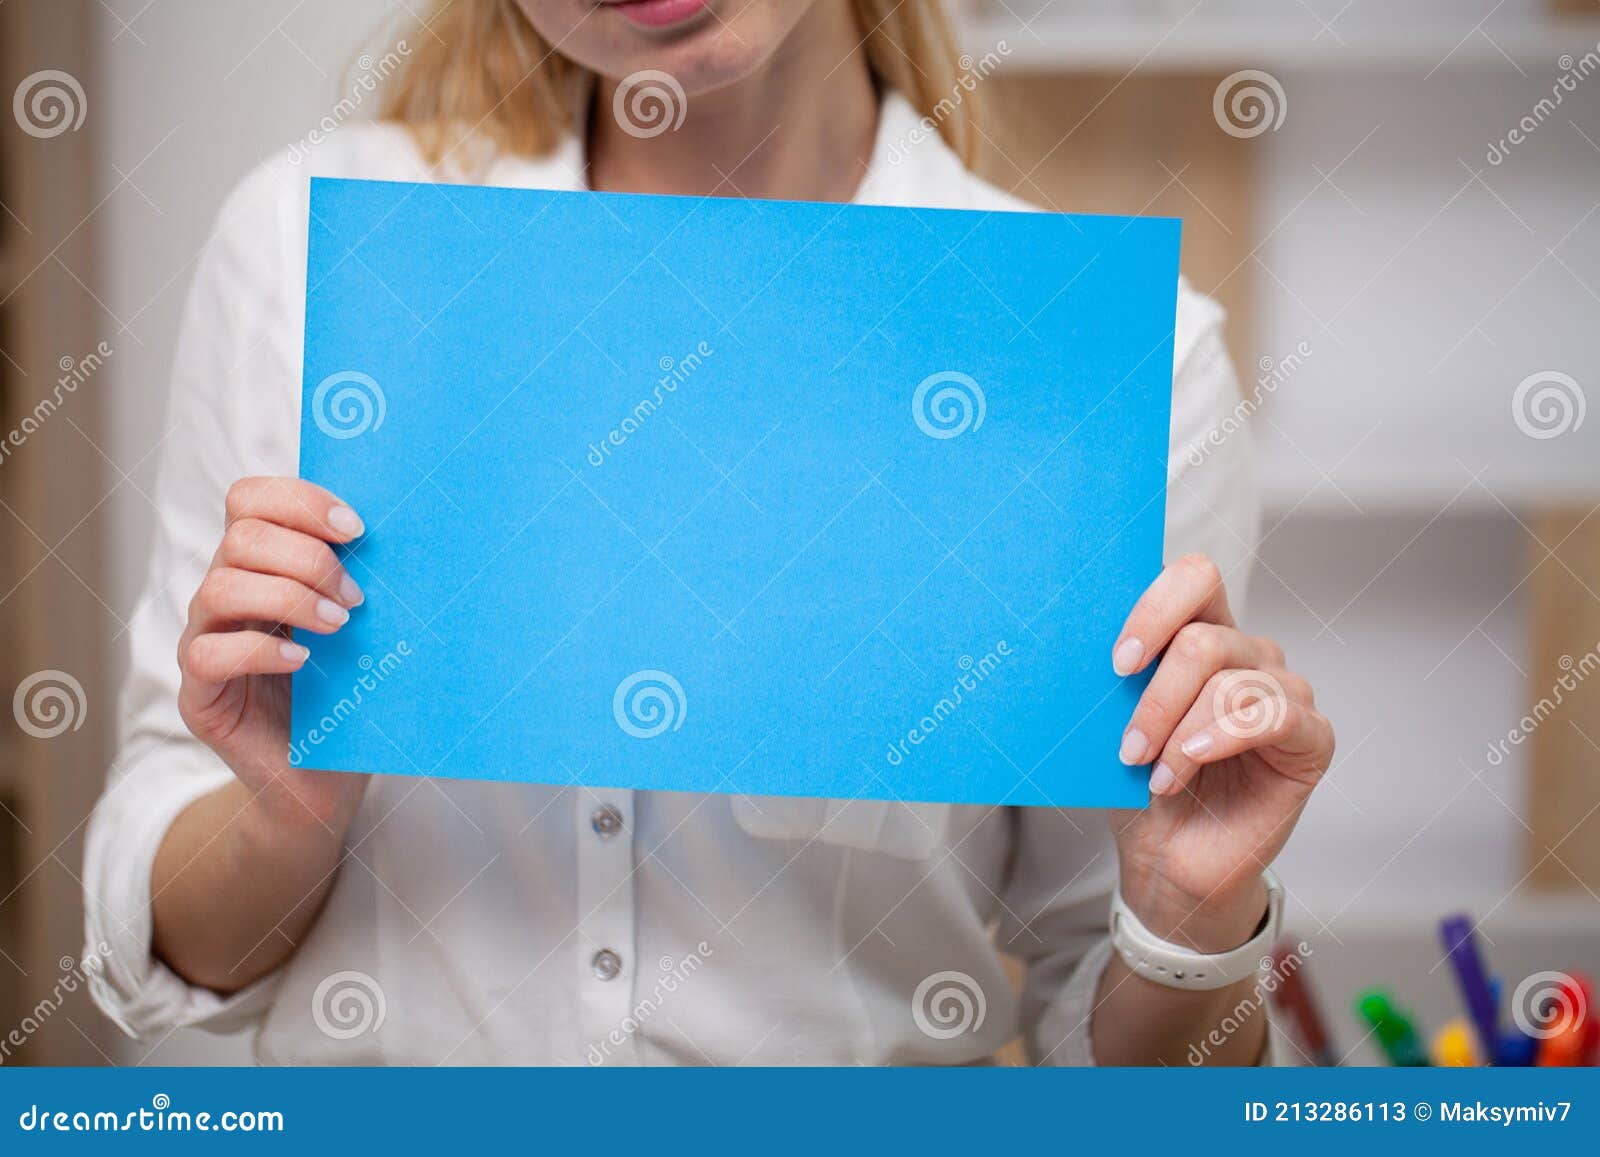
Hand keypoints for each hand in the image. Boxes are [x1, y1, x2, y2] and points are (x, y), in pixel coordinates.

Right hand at [177, 476, 369, 836]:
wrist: (323, 778)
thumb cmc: (350, 692)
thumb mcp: (362, 626)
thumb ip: (363, 578)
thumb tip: (416, 534)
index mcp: (261, 563)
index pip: (251, 498)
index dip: (300, 500)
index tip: (358, 529)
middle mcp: (226, 593)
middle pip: (241, 536)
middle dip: (309, 557)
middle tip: (358, 597)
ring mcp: (205, 640)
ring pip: (222, 587)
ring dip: (290, 598)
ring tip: (339, 626)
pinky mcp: (199, 693)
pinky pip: (207, 653)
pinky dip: (260, 649)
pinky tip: (303, 661)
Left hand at [1106, 553, 1334, 952]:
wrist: (1166, 858)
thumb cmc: (1137, 784)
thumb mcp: (1112, 722)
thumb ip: (1114, 678)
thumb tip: (1074, 642)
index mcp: (1201, 632)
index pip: (1195, 578)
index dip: (1155, 609)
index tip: (1118, 663)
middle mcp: (1247, 653)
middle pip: (1203, 638)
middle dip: (1155, 695)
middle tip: (1127, 743)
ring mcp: (1284, 692)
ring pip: (1229, 681)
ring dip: (1177, 730)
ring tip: (1152, 774)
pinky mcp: (1310, 737)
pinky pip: (1272, 715)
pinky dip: (1220, 738)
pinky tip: (1189, 763)